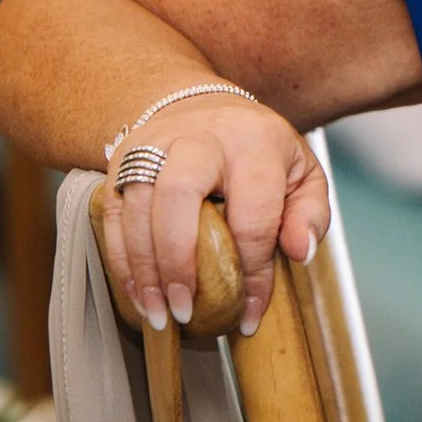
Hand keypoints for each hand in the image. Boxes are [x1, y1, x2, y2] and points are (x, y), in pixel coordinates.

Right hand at [99, 93, 330, 336]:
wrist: (206, 107)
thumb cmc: (258, 151)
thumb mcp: (301, 173)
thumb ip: (310, 214)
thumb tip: (300, 252)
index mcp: (254, 142)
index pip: (253, 214)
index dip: (252, 273)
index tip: (251, 314)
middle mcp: (199, 137)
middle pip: (179, 194)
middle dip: (179, 261)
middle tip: (187, 312)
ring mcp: (154, 145)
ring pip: (136, 205)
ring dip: (144, 269)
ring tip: (160, 314)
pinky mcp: (121, 160)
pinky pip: (110, 213)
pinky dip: (121, 260)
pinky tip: (138, 294)